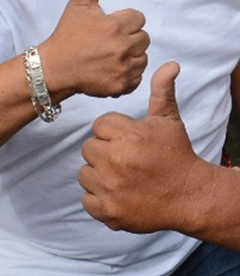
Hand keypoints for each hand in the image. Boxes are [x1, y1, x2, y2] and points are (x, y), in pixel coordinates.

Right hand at [41, 0, 149, 98]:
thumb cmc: (66, 34)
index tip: (107, 27)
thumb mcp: (78, 6)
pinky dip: (128, 74)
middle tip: (107, 42)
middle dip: (129, 38)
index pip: (139, 18)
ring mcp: (123, 67)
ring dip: (131, 56)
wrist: (54, 68)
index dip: (124, 21)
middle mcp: (122, 46)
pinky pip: (138, 76)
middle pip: (144, 38)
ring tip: (109, 55)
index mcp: (115, 25)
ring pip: (143, 57)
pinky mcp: (121, 85)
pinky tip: (111, 68)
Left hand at [81, 62, 208, 232]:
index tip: (132, 142)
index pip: (99, 126)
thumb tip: (170, 64)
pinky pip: (87, 199)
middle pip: (89, 148)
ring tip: (125, 177)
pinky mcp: (108, 211)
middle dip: (106, 153)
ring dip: (100, 176)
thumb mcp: (169, 121)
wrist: (191, 196)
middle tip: (129, 161)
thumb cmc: (177, 155)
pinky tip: (120, 194)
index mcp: (128, 136)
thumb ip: (161, 92)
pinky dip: (100, 199)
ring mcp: (110, 187)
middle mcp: (116, 160)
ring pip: (85, 174)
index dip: (115, 133)